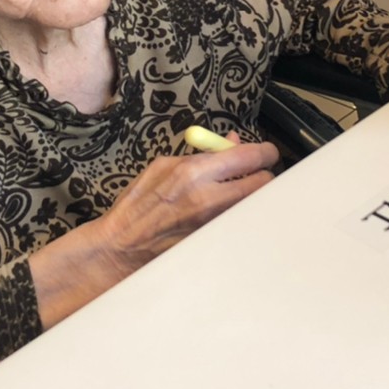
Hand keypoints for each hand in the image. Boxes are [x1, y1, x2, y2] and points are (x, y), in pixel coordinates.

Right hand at [90, 135, 279, 278]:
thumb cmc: (138, 204)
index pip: (250, 157)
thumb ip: (203, 154)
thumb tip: (233, 141)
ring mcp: (214, 225)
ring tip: (237, 194)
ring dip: (253, 197)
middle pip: (263, 184)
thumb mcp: (164, 166)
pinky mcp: (215, 243)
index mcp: (193, 172)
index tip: (266, 153)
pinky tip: (224, 214)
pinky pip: (239, 223)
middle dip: (263, 176)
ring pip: (255, 205)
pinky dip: (240, 215)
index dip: (264, 153)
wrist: (122, 247)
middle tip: (257, 174)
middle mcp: (208, 200)